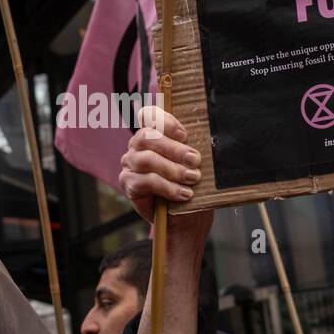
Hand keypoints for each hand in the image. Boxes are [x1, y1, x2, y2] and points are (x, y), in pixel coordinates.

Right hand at [120, 105, 213, 243]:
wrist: (186, 217)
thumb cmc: (190, 185)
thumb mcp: (194, 163)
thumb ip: (192, 147)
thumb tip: (204, 136)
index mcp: (153, 134)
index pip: (150, 115)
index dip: (165, 121)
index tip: (184, 134)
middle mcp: (137, 146)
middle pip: (148, 137)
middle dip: (175, 149)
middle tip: (195, 161)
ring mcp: (130, 164)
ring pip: (147, 159)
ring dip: (173, 169)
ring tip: (192, 178)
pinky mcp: (129, 184)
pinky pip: (146, 181)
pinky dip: (167, 187)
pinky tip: (183, 194)